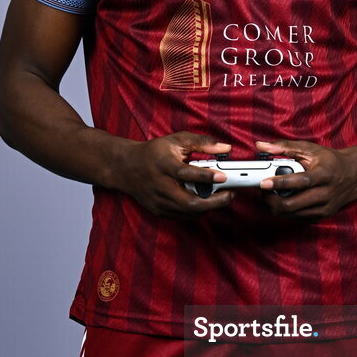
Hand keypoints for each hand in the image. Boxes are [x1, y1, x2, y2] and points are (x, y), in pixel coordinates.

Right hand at [111, 132, 234, 217]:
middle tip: (230, 194)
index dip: (206, 176)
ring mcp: (158, 201)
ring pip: (188, 212)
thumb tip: (226, 148)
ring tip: (221, 196)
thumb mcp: (176, 140)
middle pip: (189, 202)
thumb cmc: (153, 153)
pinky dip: (198, 210)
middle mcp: (160, 186)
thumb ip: (202, 143)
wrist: (126, 168)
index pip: (185, 173)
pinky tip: (206, 201)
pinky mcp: (159, 211)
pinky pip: (183, 215)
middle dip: (214, 202)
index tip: (223, 176)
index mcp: (163, 164)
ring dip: (209, 206)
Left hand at [255, 138, 356, 219]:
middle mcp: (325, 194)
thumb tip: (262, 145)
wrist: (354, 176)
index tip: (264, 182)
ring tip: (270, 194)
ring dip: (275, 206)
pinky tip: (283, 199)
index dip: (279, 183)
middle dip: (271, 200)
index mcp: (323, 175)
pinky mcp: (321, 216)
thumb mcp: (310, 149)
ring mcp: (324, 208)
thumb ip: (285, 147)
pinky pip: (297, 218)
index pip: (299, 182)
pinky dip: (286, 211)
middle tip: (262, 190)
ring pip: (291, 214)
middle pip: (291, 205)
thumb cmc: (331, 161)